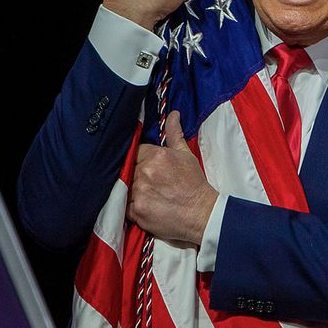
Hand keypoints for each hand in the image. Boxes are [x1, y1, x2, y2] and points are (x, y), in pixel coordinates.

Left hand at [127, 112, 217, 244]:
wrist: (202, 213)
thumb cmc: (195, 184)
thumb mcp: (186, 155)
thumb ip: (175, 134)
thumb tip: (173, 114)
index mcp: (157, 156)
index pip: (136, 152)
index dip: (141, 160)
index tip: (147, 167)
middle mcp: (145, 172)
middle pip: (129, 170)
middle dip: (137, 175)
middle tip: (150, 183)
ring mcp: (139, 192)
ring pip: (126, 188)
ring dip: (133, 191)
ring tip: (149, 195)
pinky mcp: (137, 211)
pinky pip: (125, 206)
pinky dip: (132, 206)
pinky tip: (145, 206)